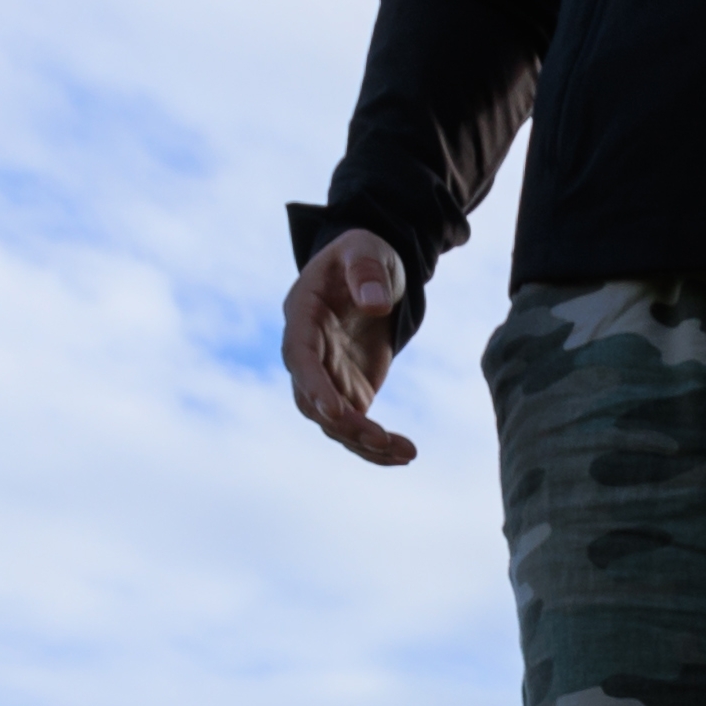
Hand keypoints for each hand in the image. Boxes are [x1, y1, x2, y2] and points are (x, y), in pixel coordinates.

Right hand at [285, 229, 416, 467]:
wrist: (373, 274)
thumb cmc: (364, 256)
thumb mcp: (366, 251)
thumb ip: (367, 273)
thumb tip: (375, 304)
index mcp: (303, 315)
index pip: (300, 357)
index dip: (313, 386)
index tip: (334, 412)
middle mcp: (307, 352)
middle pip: (311, 399)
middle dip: (343, 424)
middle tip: (381, 439)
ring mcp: (326, 376)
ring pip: (333, 422)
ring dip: (364, 443)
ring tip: (406, 452)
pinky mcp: (349, 392)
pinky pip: (356, 426)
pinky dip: (377, 446)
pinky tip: (405, 455)